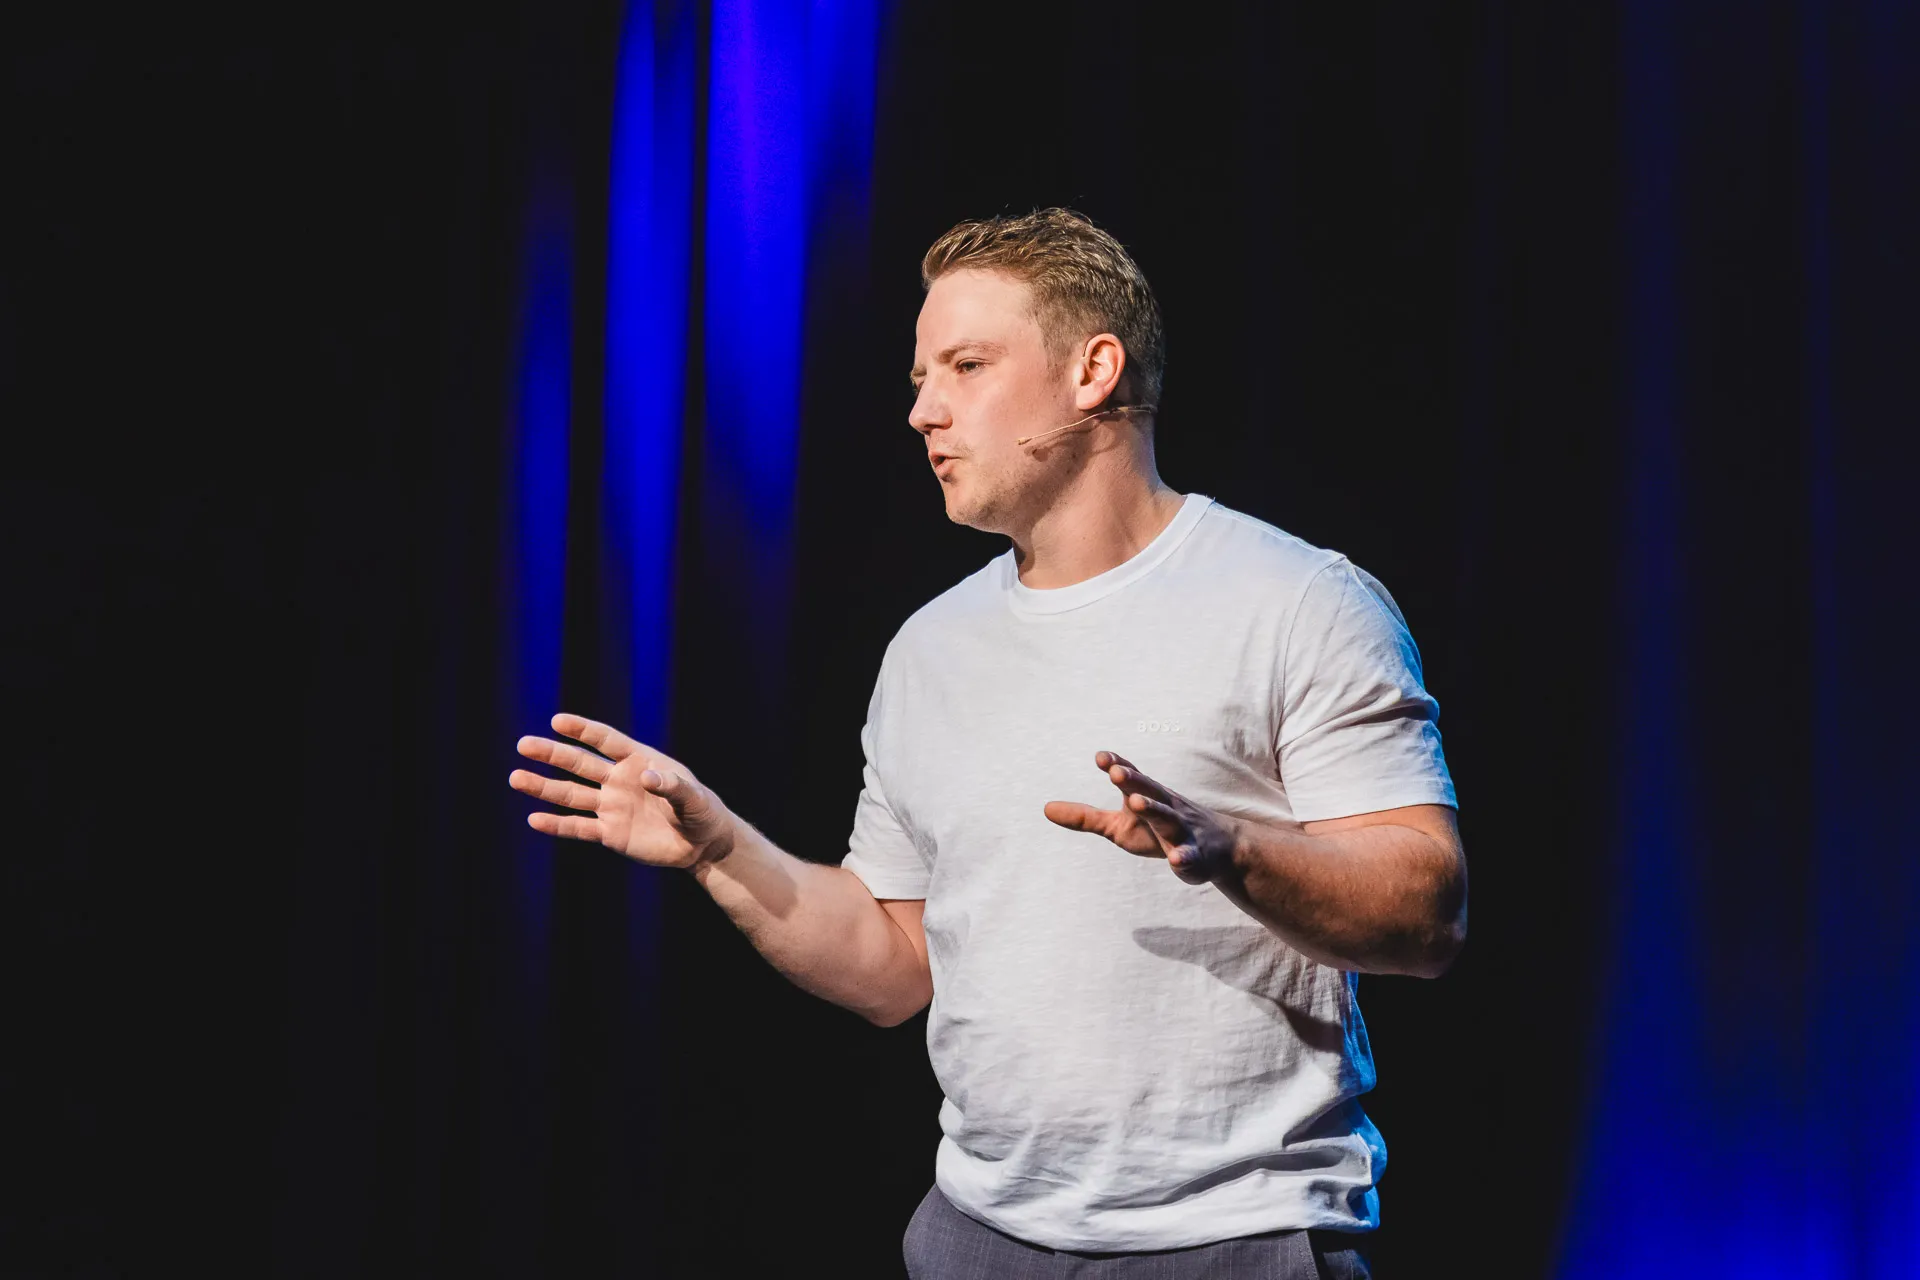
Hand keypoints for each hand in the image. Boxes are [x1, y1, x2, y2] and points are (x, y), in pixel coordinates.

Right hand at [509, 713, 734, 868]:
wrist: (701, 844)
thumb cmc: (701, 811)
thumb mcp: (694, 797)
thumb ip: (673, 785)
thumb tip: (647, 777)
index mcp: (639, 760)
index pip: (606, 741)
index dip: (582, 730)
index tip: (557, 721)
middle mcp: (618, 780)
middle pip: (579, 764)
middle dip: (552, 754)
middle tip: (523, 744)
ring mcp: (611, 806)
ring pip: (571, 794)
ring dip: (544, 787)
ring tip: (516, 778)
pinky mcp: (609, 833)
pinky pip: (579, 827)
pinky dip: (557, 825)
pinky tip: (534, 819)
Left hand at [1043, 750, 1239, 884]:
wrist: (1218, 848)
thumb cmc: (1157, 832)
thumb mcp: (1119, 825)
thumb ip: (1085, 817)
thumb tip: (1044, 809)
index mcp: (1145, 797)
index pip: (1131, 777)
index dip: (1117, 765)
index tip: (1100, 756)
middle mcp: (1165, 808)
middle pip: (1148, 790)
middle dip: (1133, 781)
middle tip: (1115, 771)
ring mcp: (1182, 831)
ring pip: (1168, 819)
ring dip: (1153, 809)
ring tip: (1136, 803)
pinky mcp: (1195, 857)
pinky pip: (1189, 857)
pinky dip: (1183, 857)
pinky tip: (1176, 859)